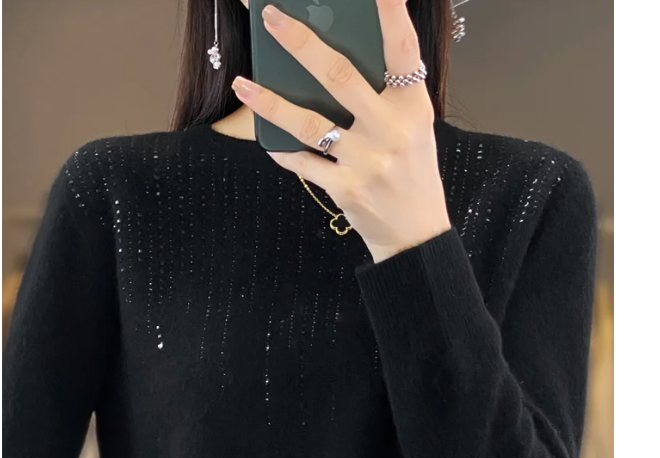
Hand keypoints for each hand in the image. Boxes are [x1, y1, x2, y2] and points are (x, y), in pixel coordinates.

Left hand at [232, 0, 450, 263]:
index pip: (402, 50)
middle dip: (302, 42)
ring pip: (310, 123)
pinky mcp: (345, 188)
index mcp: (414, 108)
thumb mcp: (415, 129)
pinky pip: (303, 162)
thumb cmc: (412, 173)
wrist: (415, 234)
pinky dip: (283, 150)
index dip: (390, 14)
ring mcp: (367, 161)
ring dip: (271, 102)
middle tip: (273, 17)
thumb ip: (389, 94)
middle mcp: (391, 131)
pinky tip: (267, 140)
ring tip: (243, 85)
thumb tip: (338, 59)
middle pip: (340, 77)